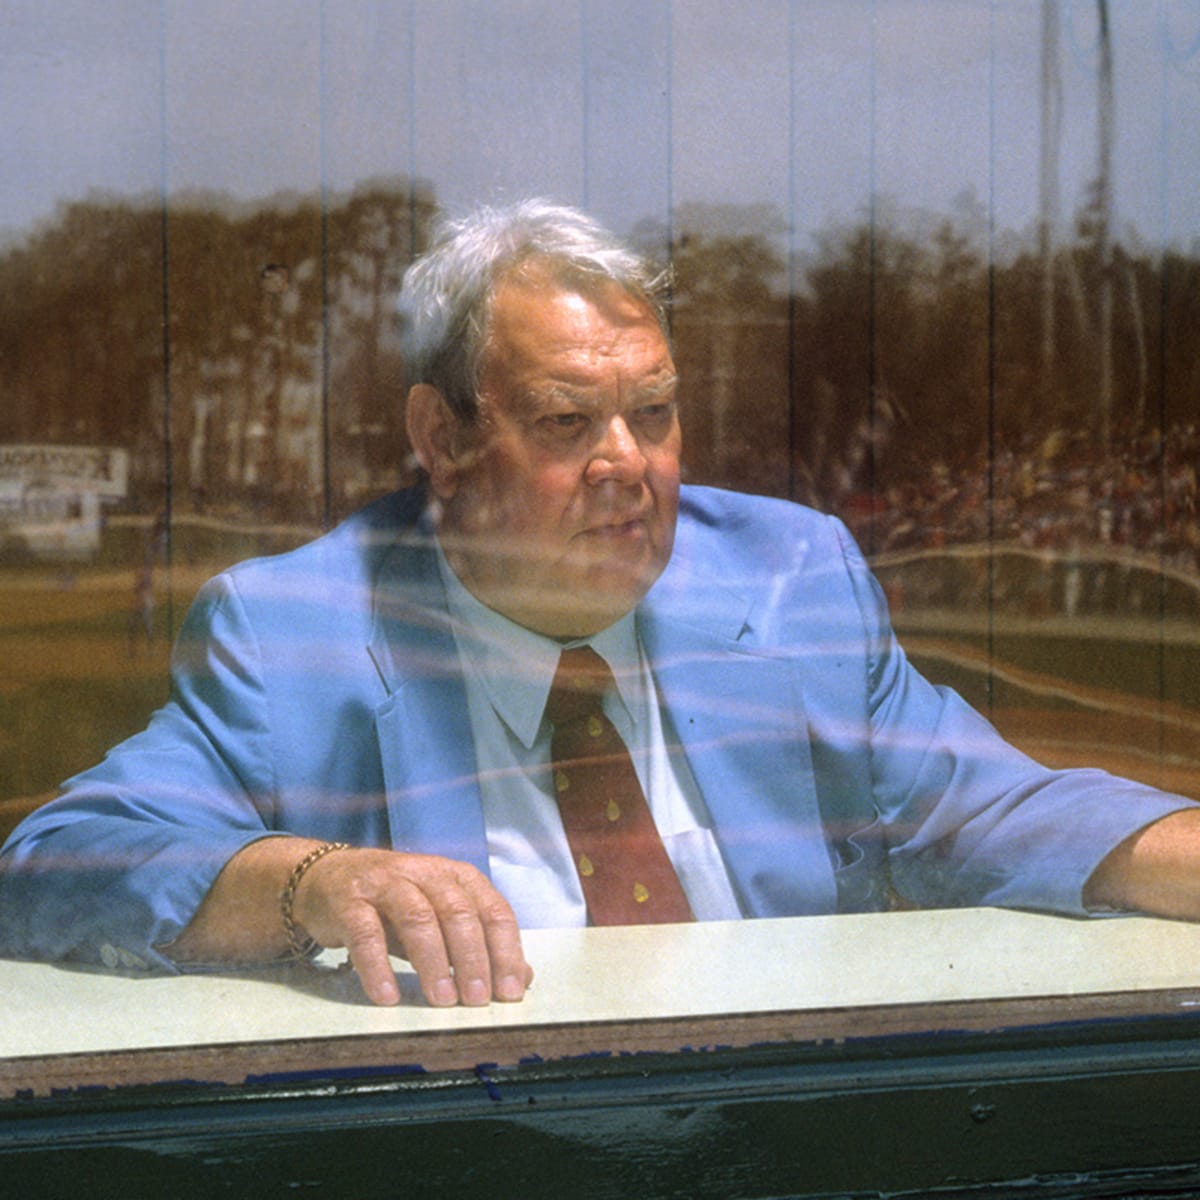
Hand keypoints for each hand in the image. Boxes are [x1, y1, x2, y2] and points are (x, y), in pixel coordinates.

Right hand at [291, 846, 532, 1007]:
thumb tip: (520, 978)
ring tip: (442, 999)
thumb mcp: (439, 919)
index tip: (509, 991)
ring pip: (417, 917)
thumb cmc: (393, 905)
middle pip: (457, 913)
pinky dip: (378, 966)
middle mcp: (425, 873)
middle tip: (477, 999)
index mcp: (456, 876)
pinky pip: (365, 933)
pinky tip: (387, 995)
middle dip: (471, 958)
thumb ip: (478, 945)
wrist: (326, 879)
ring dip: (433, 961)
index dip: (505, 951)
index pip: (492, 910)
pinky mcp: (349, 900)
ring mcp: (385, 883)